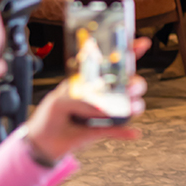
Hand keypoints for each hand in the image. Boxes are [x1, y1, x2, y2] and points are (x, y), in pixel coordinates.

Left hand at [24, 39, 149, 161]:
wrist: (43, 141)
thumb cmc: (50, 114)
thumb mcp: (59, 101)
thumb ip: (79, 100)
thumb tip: (97, 104)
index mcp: (92, 79)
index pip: (112, 62)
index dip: (129, 51)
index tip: (142, 44)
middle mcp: (103, 92)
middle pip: (129, 82)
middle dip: (135, 82)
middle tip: (130, 88)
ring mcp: (107, 110)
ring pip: (129, 104)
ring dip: (134, 105)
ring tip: (130, 109)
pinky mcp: (105, 129)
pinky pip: (120, 130)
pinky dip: (127, 131)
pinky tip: (133, 132)